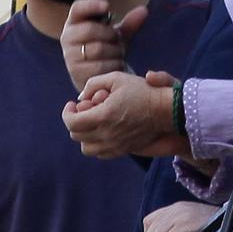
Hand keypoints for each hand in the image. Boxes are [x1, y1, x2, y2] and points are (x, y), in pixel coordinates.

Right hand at [61, 0, 147, 90]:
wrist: (96, 76)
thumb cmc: (105, 49)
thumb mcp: (117, 35)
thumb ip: (129, 23)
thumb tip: (143, 10)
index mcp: (75, 22)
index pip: (78, 8)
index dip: (91, 5)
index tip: (107, 5)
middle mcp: (68, 37)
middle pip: (91, 29)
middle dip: (110, 35)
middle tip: (116, 40)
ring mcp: (70, 55)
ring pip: (97, 48)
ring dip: (113, 51)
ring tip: (116, 54)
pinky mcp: (75, 72)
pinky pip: (100, 66)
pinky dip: (112, 65)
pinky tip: (114, 65)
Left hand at [61, 71, 189, 157]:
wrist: (165, 110)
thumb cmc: (141, 91)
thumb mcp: (116, 78)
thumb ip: (93, 85)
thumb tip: (81, 98)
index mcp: (104, 116)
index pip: (72, 122)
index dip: (67, 113)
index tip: (72, 104)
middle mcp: (107, 134)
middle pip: (76, 135)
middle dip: (75, 121)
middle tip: (83, 110)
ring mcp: (115, 145)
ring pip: (87, 148)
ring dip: (84, 135)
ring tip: (91, 122)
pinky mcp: (123, 150)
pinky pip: (100, 153)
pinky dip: (96, 143)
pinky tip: (102, 130)